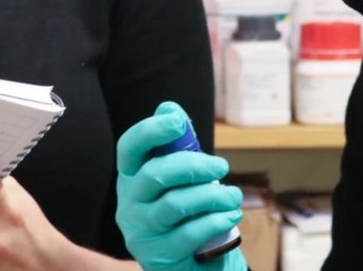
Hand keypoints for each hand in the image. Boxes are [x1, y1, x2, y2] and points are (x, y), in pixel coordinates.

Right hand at [115, 103, 246, 270]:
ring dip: (211, 195)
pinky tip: (230, 215)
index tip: (177, 121)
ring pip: (175, 204)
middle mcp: (129, 202)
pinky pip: (190, 233)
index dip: (150, 131)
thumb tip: (170, 107)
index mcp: (131, 176)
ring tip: (234, 195)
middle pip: (154, 174)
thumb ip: (177, 146)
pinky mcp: (159, 255)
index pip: (130, 148)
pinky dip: (215, 221)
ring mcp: (141, 230)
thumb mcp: (179, 178)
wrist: (186, 260)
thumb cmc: (182, 211)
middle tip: (221, 165)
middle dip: (193, 165)